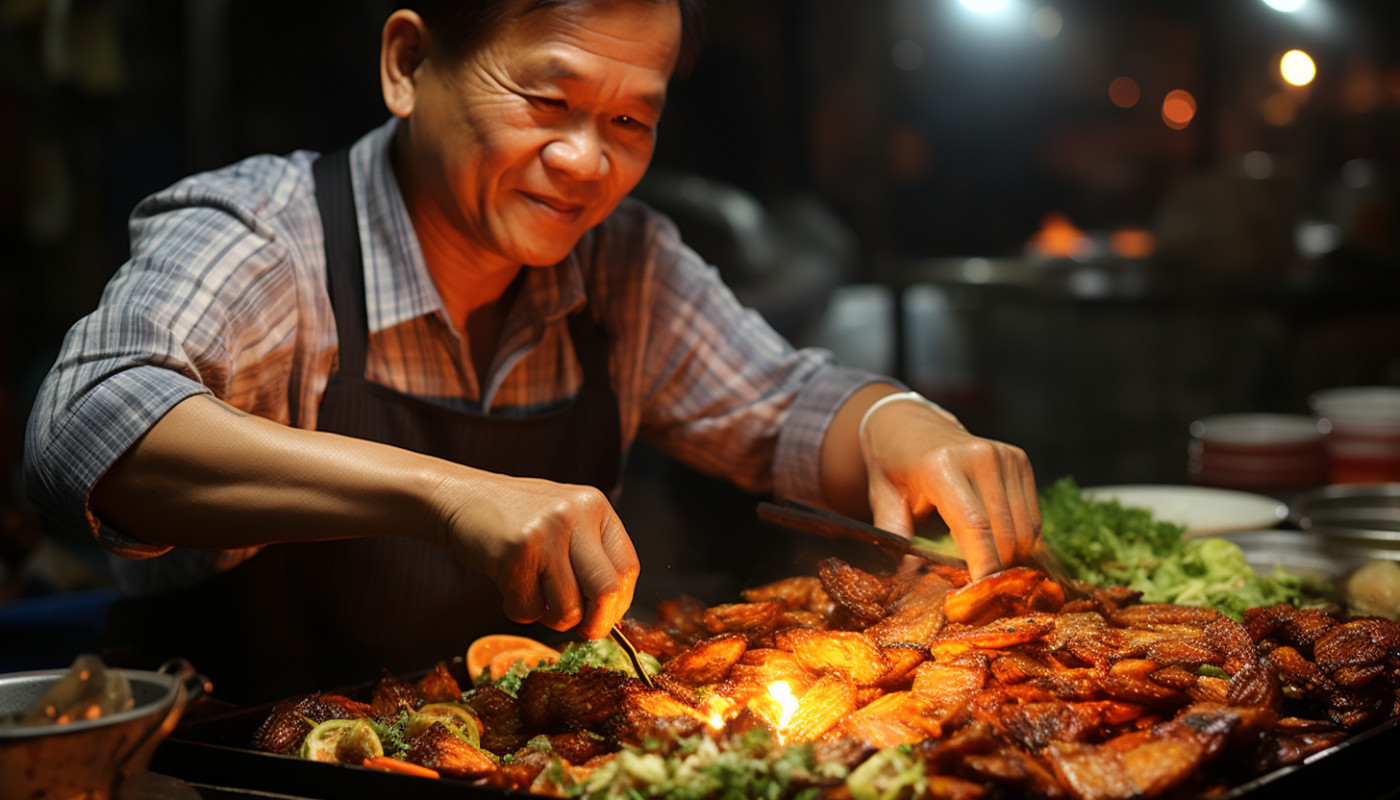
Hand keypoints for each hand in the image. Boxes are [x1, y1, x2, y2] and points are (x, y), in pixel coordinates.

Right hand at [430, 473, 638, 638]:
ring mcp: (546, 532)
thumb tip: (609, 616)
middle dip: (594, 623)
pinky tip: (508, 585)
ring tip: (533, 595)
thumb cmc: (516, 519)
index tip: (602, 617)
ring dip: (549, 618)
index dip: (618, 605)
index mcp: (595, 506)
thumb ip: (590, 557)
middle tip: (580, 629)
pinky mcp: (515, 552)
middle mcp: (575, 514)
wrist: (460, 497)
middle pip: (605, 591)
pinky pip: (529, 609)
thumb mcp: (565, 521)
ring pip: (567, 609)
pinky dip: (518, 610)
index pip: (627, 569)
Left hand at [859, 398, 1040, 579]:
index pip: (975, 526)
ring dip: (1012, 557)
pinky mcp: (1020, 460)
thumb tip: (909, 578)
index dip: (983, 566)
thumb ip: (897, 537)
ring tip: (988, 569)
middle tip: (982, 593)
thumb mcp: (884, 500)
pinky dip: (1021, 539)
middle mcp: (980, 457)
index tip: (980, 597)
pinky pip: (1032, 515)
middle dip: (998, 569)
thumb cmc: (894, 467)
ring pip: (1026, 528)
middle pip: (1006, 532)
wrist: (911, 426)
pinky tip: (999, 545)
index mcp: (941, 467)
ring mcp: (1004, 456)